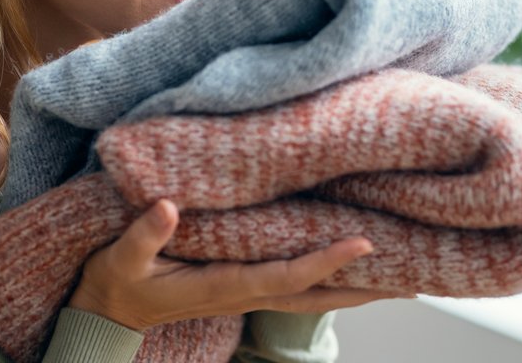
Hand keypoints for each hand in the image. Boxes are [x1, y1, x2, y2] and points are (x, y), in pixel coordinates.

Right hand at [66, 199, 412, 330]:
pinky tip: (348, 270)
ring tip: (400, 277)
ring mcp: (246, 294)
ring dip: (356, 289)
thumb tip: (168, 207)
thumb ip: (145, 234)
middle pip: (317, 295)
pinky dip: (329, 280)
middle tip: (414, 277)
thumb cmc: (117, 282)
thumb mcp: (122, 258)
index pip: (287, 275)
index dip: (326, 261)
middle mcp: (244, 294)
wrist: (108, 314)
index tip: (362, 244)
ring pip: (312, 296)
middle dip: (364, 287)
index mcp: (223, 286)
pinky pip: (296, 287)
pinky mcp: (242, 288)